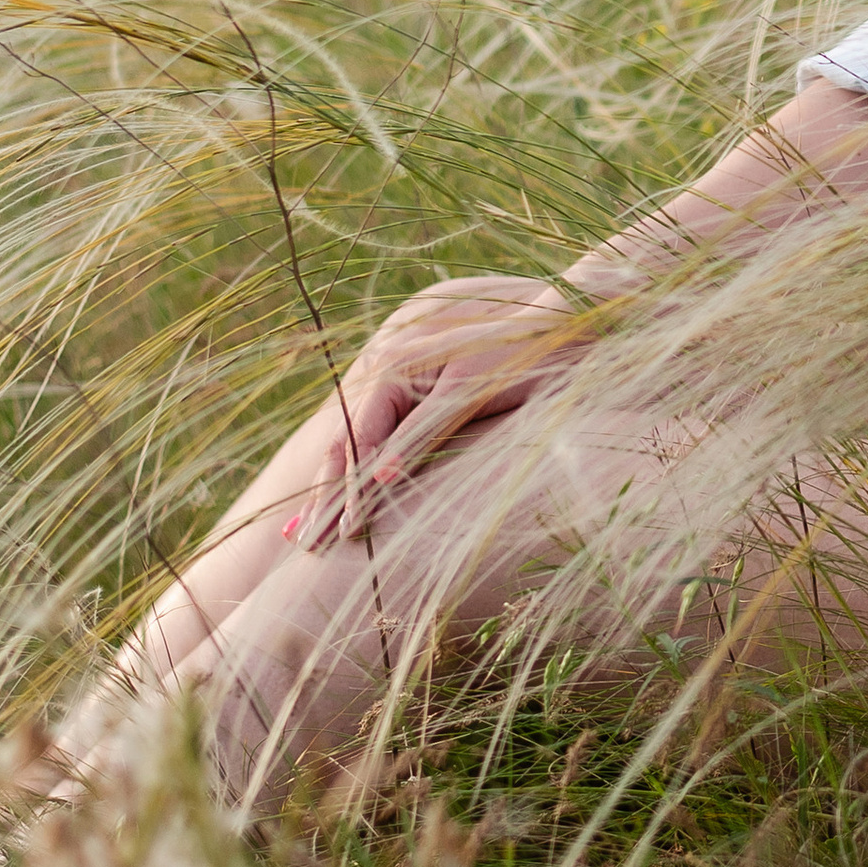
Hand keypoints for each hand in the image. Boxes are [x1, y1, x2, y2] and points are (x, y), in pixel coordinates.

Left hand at [297, 272, 616, 545]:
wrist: (564, 323)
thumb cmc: (516, 364)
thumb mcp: (461, 401)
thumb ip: (425, 428)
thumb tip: (395, 474)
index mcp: (395, 376)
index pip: (350, 441)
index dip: (325, 487)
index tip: (302, 532)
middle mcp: (398, 369)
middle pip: (352, 444)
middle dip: (325, 499)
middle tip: (302, 544)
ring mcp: (430, 374)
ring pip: (381, 439)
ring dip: (357, 488)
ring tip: (338, 532)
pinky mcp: (464, 380)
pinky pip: (427, 422)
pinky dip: (405, 450)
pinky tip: (386, 481)